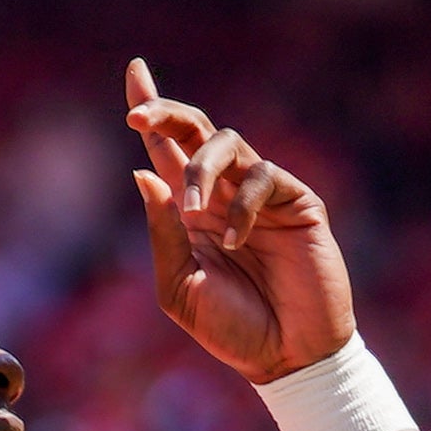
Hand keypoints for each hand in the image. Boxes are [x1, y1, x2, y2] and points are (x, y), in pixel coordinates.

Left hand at [124, 58, 355, 382]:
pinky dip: (243, 204)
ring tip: (194, 211)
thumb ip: (162, 233)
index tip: (133, 73)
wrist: (286, 357)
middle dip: (167, 112)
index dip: (151, 111)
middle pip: (195, 129)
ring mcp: (262, 196)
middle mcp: (224, 195)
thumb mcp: (180, 287)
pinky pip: (262, 177)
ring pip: (227, 143)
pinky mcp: (297, 202)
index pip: (167, 150)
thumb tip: (143, 172)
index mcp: (191, 213)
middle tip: (138, 114)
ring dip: (200, 168)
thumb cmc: (232, 330)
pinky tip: (237, 240)